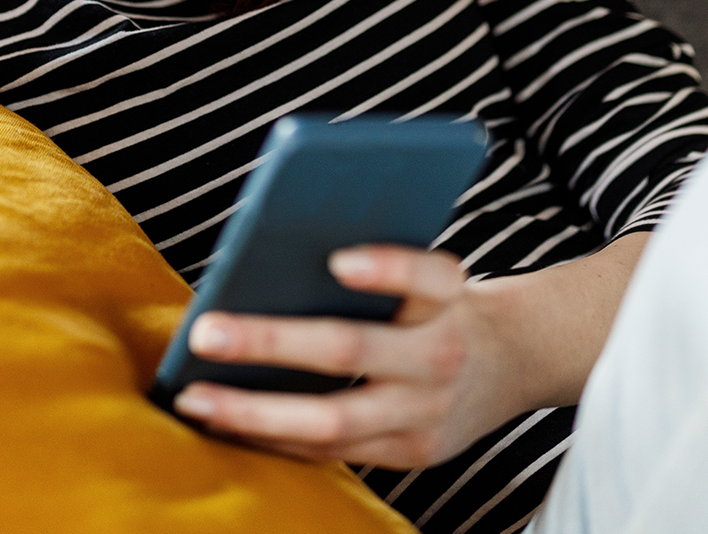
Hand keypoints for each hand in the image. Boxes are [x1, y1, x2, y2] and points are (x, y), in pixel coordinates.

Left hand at [170, 246, 529, 470]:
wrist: (512, 362)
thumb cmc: (441, 303)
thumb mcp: (431, 273)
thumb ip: (379, 265)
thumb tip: (272, 255)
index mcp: (451, 296)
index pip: (429, 275)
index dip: (388, 268)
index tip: (337, 259)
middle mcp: (441, 354)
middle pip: (353, 348)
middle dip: (273, 341)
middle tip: (207, 331)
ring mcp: (426, 412)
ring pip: (333, 419)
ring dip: (255, 411)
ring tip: (195, 396)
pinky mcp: (412, 452)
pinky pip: (332, 451)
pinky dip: (275, 437)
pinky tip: (227, 421)